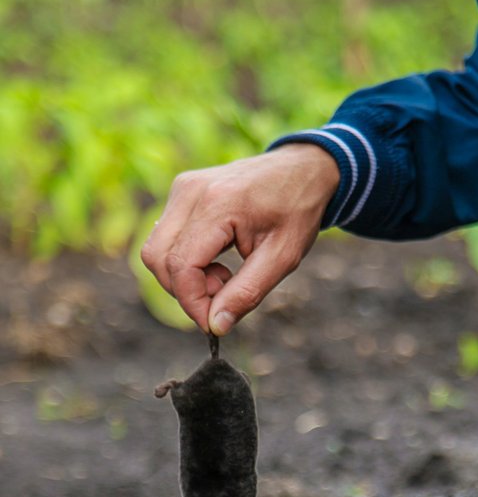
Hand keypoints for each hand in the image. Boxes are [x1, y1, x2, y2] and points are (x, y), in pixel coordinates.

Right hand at [141, 144, 339, 333]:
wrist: (303, 170)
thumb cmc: (297, 211)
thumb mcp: (282, 259)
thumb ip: (246, 294)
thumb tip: (215, 326)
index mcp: (219, 205)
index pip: (181, 266)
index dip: (192, 302)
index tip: (213, 322)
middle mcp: (191, 192)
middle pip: (158, 259)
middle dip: (185, 291)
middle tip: (224, 292)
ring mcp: (183, 188)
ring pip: (156, 251)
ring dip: (183, 277)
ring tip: (223, 275)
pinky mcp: (182, 192)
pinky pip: (165, 238)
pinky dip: (184, 261)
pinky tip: (215, 259)